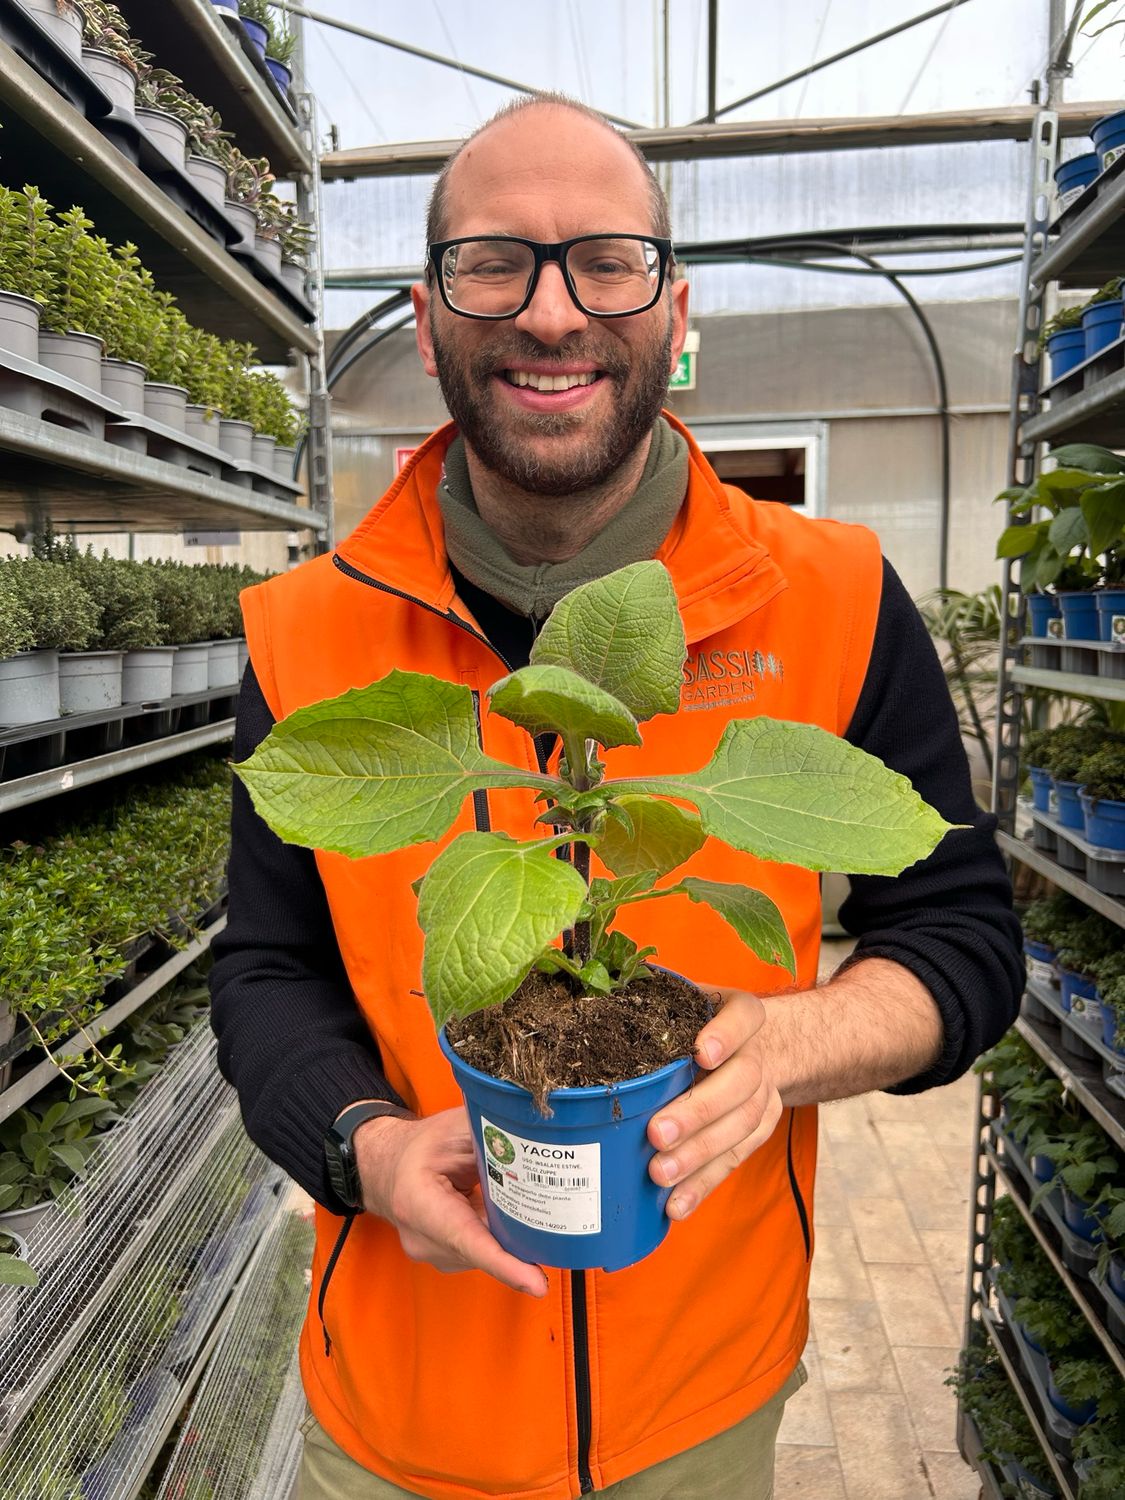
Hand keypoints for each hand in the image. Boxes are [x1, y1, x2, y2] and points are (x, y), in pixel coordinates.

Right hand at [355, 1106, 548, 1297]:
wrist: (389, 1167)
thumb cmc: (422, 1146)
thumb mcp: (456, 1127)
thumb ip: (491, 1134)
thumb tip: (533, 1138)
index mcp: (418, 1201)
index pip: (466, 1238)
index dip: (504, 1263)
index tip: (537, 1284)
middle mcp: (422, 1239)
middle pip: (484, 1249)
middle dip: (520, 1238)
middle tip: (553, 1217)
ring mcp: (432, 1255)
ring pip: (487, 1252)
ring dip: (508, 1234)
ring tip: (519, 1202)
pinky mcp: (445, 1260)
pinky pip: (484, 1253)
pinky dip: (498, 1236)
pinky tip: (504, 1214)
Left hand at [647, 987, 783, 1219]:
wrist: (757, 1045)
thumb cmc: (698, 1020)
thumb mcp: (683, 999)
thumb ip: (651, 1000)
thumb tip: (592, 1000)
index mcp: (739, 1012)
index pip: (743, 1017)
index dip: (725, 1034)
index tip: (700, 1053)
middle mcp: (757, 1053)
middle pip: (740, 1082)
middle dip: (698, 1111)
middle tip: (658, 1133)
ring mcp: (763, 1093)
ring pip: (741, 1126)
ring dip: (699, 1155)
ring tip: (660, 1175)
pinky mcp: (759, 1129)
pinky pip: (735, 1160)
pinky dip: (704, 1184)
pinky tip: (676, 1204)